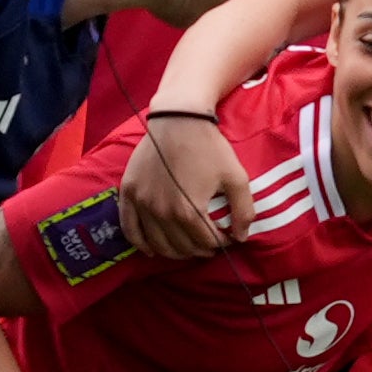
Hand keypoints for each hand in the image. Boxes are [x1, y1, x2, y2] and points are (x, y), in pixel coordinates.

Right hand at [119, 114, 252, 258]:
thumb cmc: (209, 148)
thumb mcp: (237, 177)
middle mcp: (160, 211)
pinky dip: (140, 243)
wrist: (178, 120)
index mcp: (187, 210)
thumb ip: (243, 210)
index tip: (227, 238)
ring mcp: (141, 203)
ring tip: (188, 248)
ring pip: (156, 243)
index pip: (206, 241)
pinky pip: (129, 228)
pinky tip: (152, 249)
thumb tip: (241, 237)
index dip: (220, 243)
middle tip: (209, 244)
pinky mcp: (128, 193)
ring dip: (174, 251)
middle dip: (199, 249)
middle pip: (181, 246)